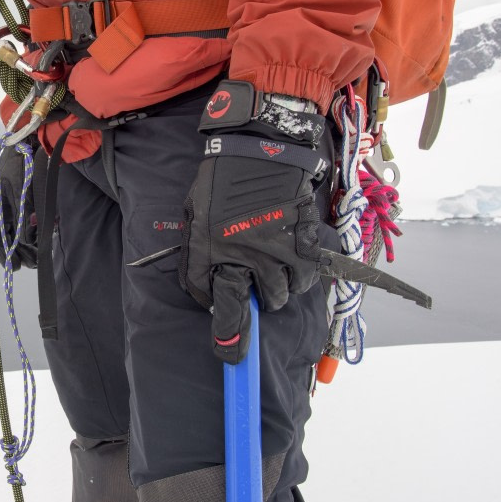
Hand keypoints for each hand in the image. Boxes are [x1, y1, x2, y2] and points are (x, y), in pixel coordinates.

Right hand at [0, 137, 39, 270]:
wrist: (25, 143)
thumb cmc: (19, 164)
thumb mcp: (21, 188)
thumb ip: (24, 212)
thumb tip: (26, 238)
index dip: (4, 255)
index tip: (15, 267)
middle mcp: (2, 210)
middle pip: (8, 239)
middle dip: (20, 253)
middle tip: (34, 264)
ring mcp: (13, 207)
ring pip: (18, 233)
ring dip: (28, 245)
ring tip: (39, 255)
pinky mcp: (24, 203)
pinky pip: (27, 223)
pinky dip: (35, 232)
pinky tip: (43, 238)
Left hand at [179, 133, 325, 363]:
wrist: (258, 149)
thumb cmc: (220, 181)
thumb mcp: (195, 216)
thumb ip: (199, 255)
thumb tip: (210, 290)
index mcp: (211, 249)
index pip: (217, 302)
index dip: (225, 330)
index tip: (228, 352)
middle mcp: (244, 255)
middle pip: (257, 304)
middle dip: (255, 305)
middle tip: (253, 290)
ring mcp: (277, 249)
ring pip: (283, 293)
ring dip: (277, 290)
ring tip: (271, 270)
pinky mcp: (303, 242)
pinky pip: (305, 276)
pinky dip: (299, 275)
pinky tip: (290, 259)